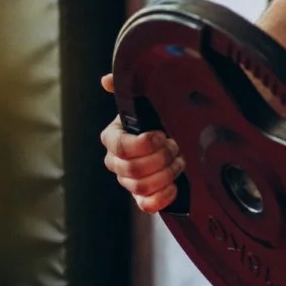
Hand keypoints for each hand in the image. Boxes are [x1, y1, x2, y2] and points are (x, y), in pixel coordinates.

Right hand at [99, 72, 184, 212]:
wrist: (172, 136)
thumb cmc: (156, 117)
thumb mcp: (144, 100)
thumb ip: (125, 87)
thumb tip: (107, 80)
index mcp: (113, 138)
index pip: (122, 147)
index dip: (145, 144)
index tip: (162, 134)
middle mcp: (116, 162)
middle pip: (134, 169)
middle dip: (161, 158)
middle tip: (175, 145)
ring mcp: (128, 181)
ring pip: (142, 186)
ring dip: (166, 173)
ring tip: (179, 159)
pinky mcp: (142, 197)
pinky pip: (146, 205)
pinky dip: (162, 197)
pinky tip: (175, 185)